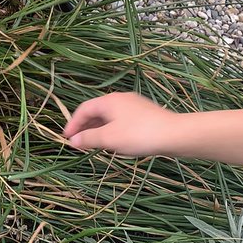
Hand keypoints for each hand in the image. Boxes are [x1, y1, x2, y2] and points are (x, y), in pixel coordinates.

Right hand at [63, 92, 180, 156]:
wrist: (174, 134)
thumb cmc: (138, 135)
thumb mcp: (109, 138)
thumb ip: (89, 139)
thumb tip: (73, 140)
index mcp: (109, 101)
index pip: (84, 109)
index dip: (73, 123)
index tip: (67, 138)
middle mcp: (120, 99)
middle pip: (96, 111)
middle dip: (86, 127)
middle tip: (78, 142)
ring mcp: (133, 105)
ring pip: (109, 116)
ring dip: (99, 129)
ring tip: (94, 144)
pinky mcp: (144, 114)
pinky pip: (121, 120)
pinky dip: (112, 129)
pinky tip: (115, 142)